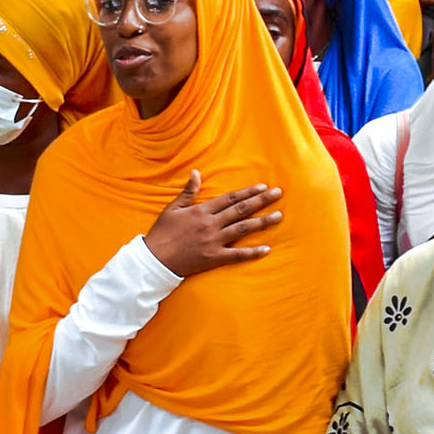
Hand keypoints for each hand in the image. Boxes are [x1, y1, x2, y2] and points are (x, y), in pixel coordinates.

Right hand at [143, 172, 281, 275]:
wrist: (155, 260)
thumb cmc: (162, 233)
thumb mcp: (173, 208)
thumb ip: (188, 191)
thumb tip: (196, 173)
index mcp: (202, 210)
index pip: (230, 198)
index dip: (248, 192)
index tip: (263, 187)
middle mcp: (211, 224)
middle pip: (241, 210)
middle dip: (262, 201)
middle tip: (279, 194)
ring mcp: (213, 241)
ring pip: (243, 229)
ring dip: (262, 222)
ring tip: (279, 216)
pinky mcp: (214, 258)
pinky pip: (237, 255)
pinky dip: (252, 252)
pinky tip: (267, 249)